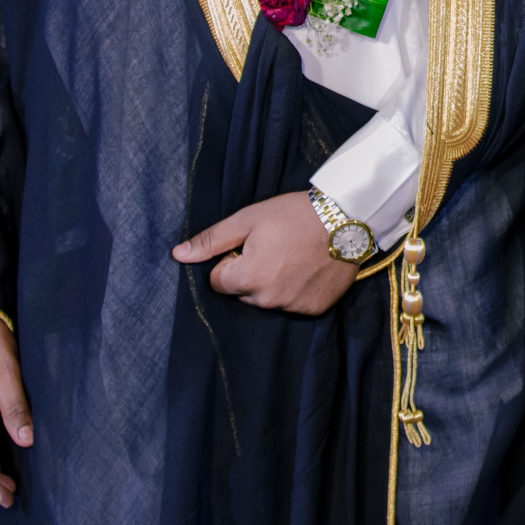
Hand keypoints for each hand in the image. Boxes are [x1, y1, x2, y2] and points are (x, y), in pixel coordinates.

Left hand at [172, 191, 358, 313]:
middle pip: (242, 292)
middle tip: (275, 247)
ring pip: (267, 299)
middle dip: (250, 274)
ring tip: (293, 256)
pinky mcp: (314, 309)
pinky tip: (308, 268)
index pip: (218, 281)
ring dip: (273, 283)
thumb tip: (177, 255)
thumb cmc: (294, 214)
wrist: (347, 219)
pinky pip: (293, 304)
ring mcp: (292, 307)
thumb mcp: (248, 219)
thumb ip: (212, 240)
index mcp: (246, 278)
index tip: (251, 244)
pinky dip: (296, 290)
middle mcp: (267, 300)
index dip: (230, 261)